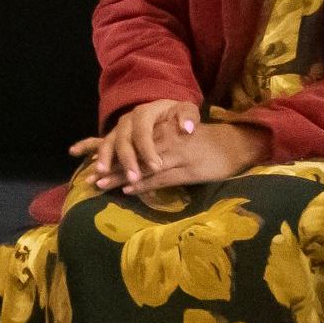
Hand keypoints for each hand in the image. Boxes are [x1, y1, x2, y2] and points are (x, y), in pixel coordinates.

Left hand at [81, 98, 258, 196]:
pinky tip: (129, 191)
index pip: (129, 141)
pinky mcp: (188, 170)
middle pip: (132, 154)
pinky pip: (162, 178)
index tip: (87, 161)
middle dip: (110, 166)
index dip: (108, 151)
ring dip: (122, 177)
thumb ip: (158, 143)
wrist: (235, 145)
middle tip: (90, 179)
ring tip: (102, 186)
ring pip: (143, 166)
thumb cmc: (206, 144)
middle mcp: (165, 141)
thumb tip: (135, 157)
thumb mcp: (180, 137)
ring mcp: (176, 155)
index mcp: (162, 132)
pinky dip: (145, 184)